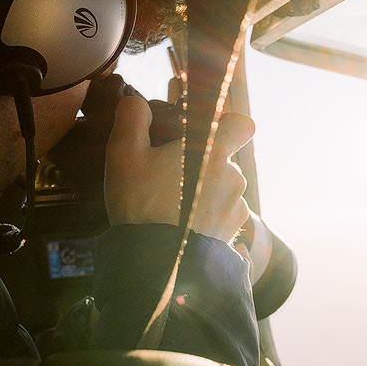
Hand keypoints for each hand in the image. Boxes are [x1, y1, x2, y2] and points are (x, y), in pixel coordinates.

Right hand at [105, 95, 253, 243]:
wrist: (152, 263)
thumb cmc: (140, 204)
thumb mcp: (123, 153)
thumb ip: (132, 117)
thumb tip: (135, 102)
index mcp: (214, 151)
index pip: (242, 124)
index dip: (226, 124)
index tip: (203, 133)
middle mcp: (233, 177)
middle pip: (224, 158)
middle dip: (201, 162)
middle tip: (167, 174)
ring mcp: (236, 207)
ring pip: (223, 187)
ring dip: (204, 191)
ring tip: (171, 205)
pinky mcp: (232, 232)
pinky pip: (222, 214)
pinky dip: (206, 215)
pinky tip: (181, 224)